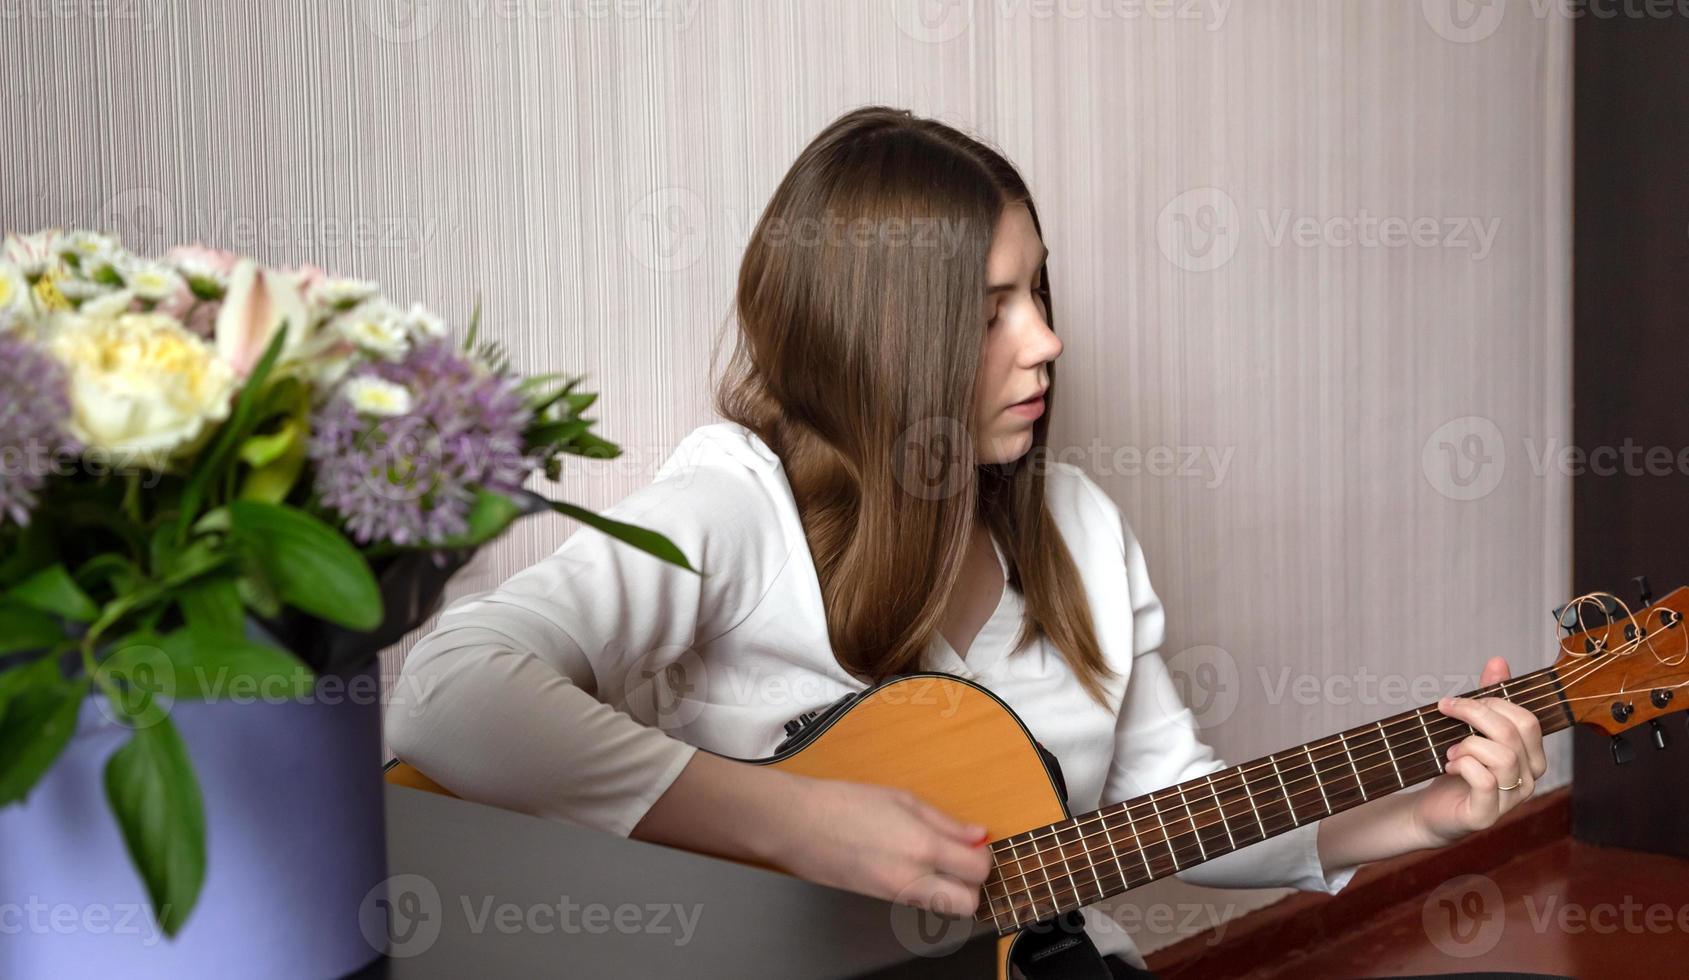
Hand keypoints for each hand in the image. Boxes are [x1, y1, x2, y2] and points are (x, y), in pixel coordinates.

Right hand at [766, 773, 993, 916]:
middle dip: (973, 885)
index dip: (983, 855)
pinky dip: (926, 891)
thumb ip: (946, 822)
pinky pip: (919, 905)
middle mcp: (912, 879)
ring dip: (950, 890)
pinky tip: (910, 866)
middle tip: (962, 860)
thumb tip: (977, 834)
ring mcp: (896, 896)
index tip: (974, 844)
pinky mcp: (881, 903)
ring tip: (936, 862)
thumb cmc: (842, 805)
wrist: (797, 826)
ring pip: (944, 910)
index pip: (978, 869)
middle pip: (968, 904)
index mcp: (921, 847)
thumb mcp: (902, 800)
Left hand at [1409, 656, 1547, 848]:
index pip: (1527, 720)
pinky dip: (1462, 765)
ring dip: (1467, 745)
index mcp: (1531, 756)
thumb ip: (1488, 699)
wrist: (1431, 811)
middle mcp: (1529, 778)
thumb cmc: (1456, 769)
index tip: (1456, 702)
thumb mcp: (1471, 730)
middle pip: (1514, 733)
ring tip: (1450, 751)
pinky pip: (1483, 780)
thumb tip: (1498, 661)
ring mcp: (1511, 799)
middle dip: (1474, 714)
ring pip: (1502, 756)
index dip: (1490, 702)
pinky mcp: (1486, 814)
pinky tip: (1449, 766)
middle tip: (1446, 713)